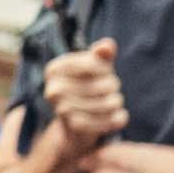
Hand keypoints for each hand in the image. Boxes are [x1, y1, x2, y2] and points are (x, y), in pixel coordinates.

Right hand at [38, 43, 126, 157]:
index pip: (92, 63)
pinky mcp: (77, 127)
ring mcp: (63, 110)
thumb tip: (108, 45)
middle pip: (105, 84)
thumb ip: (100, 53)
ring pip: (111, 102)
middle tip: (110, 90)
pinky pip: (110, 120)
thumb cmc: (85, 86)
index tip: (105, 72)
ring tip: (113, 102)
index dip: (106, 68)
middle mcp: (53, 90)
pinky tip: (118, 116)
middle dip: (114, 86)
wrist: (73, 125)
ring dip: (117, 102)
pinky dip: (119, 118)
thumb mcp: (91, 67)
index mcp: (53, 69)